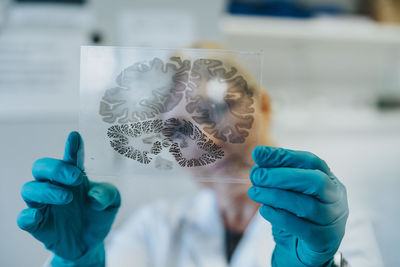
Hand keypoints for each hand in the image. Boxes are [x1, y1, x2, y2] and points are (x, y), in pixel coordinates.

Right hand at [17, 132, 120, 265]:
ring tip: (68, 198)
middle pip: (41, 168)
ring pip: (30, 189)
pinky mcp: (38, 224)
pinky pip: (24, 217)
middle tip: (76, 178)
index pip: (70, 157)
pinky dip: (28, 215)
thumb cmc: (98, 215)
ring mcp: (44, 205)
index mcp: (74, 177)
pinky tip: (39, 214)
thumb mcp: (113, 202)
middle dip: (56, 169)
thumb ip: (107, 194)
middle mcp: (55, 186)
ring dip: (47, 191)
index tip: (75, 137)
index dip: (71, 147)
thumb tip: (93, 197)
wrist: (91, 243)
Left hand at [248, 146, 347, 266]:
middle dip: (282, 176)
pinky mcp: (324, 241)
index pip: (311, 161)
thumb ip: (277, 175)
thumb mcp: (288, 192)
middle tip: (256, 175)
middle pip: (315, 181)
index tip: (258, 154)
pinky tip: (264, 210)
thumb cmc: (296, 215)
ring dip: (275, 196)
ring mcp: (333, 220)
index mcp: (329, 180)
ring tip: (254, 192)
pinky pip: (301, 227)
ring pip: (306, 205)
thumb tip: (259, 156)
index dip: (284, 156)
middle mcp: (336, 198)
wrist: (302, 250)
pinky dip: (279, 216)